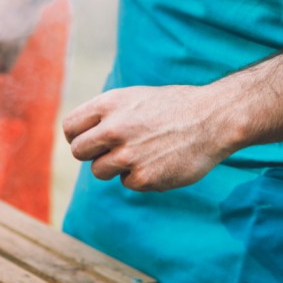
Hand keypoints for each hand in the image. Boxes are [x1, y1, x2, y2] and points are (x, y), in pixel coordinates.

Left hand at [63, 84, 240, 190]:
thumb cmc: (172, 107)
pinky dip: (140, 177)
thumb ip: (105, 115)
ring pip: (99, 171)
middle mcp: (113, 129)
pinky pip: (127, 183)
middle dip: (92, 154)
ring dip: (115, 167)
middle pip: (79, 152)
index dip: (76, 137)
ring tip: (141, 154)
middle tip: (111, 152)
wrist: (212, 119)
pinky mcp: (144, 178)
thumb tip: (80, 136)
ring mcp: (128, 155)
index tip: (87, 141)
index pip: (70, 127)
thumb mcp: (133, 98)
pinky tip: (159, 162)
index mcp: (108, 104)